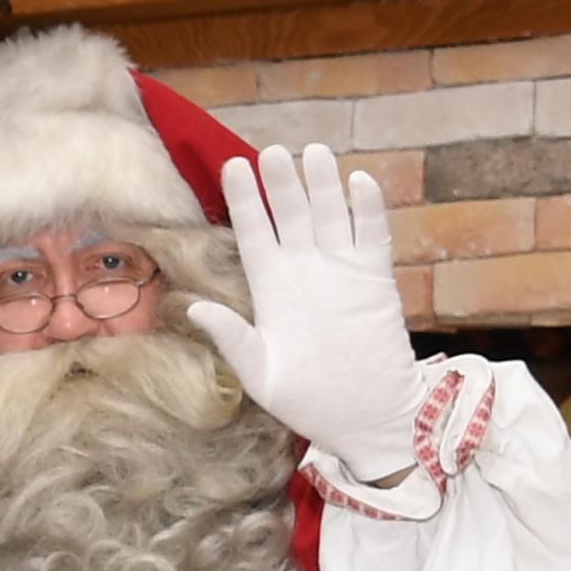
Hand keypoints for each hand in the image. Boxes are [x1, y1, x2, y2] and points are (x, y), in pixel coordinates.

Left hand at [179, 144, 420, 487]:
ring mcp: (341, 270)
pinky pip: (371, 235)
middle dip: (282, 183)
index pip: (253, 233)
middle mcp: (303, 271)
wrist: (365, 418)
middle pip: (290, 214)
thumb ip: (233, 339)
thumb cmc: (308, 401)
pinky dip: (367, 209)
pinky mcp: (375, 279)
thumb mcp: (261, 374)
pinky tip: (358, 182)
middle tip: (273, 152)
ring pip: (330, 215)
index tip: (233, 167)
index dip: (245, 200)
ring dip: (323, 185)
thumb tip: (195, 308)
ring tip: (315, 153)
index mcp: (270, 288)